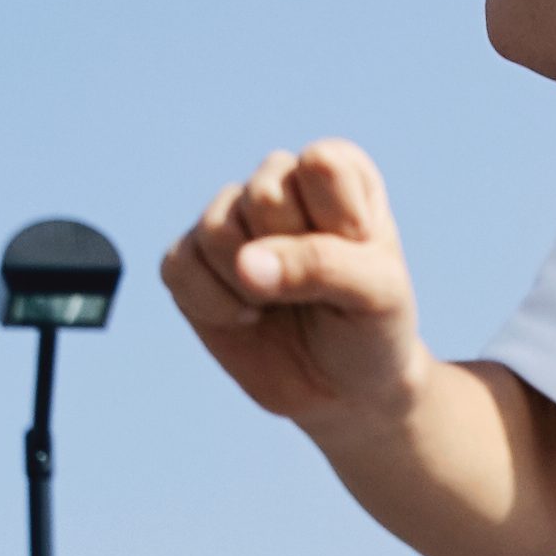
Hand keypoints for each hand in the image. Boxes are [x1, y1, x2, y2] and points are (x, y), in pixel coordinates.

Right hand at [163, 142, 431, 437]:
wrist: (341, 391)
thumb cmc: (370, 330)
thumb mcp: (376, 295)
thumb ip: (321, 265)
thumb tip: (244, 262)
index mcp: (336, 171)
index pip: (320, 164)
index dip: (337, 224)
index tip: (359, 259)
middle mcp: (278, 182)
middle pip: (262, 195)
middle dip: (292, 257)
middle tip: (316, 290)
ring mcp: (229, 219)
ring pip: (215, 230)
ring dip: (251, 286)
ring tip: (278, 304)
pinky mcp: (191, 261)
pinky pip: (179, 267)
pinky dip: (213, 306)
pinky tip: (245, 317)